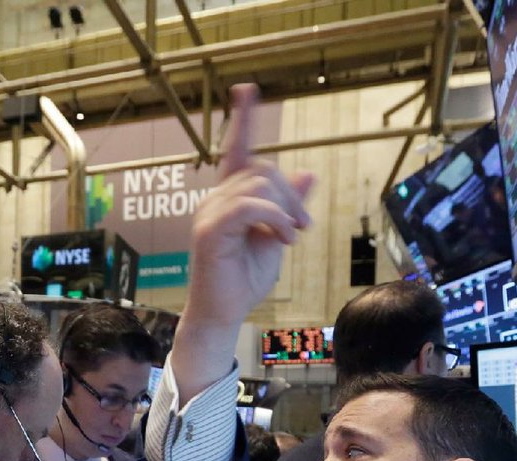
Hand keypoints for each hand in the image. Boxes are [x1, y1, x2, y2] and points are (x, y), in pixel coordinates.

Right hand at [173, 84, 314, 400]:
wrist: (224, 314)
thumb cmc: (244, 280)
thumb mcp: (276, 236)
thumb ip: (288, 206)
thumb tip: (308, 171)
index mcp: (228, 199)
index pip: (236, 151)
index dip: (243, 120)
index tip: (246, 89)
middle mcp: (214, 200)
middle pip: (261, 168)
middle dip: (291, 193)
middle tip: (302, 226)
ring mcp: (209, 213)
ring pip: (258, 185)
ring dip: (284, 209)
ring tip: (290, 236)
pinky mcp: (209, 231)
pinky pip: (250, 206)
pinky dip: (274, 218)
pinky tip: (283, 238)